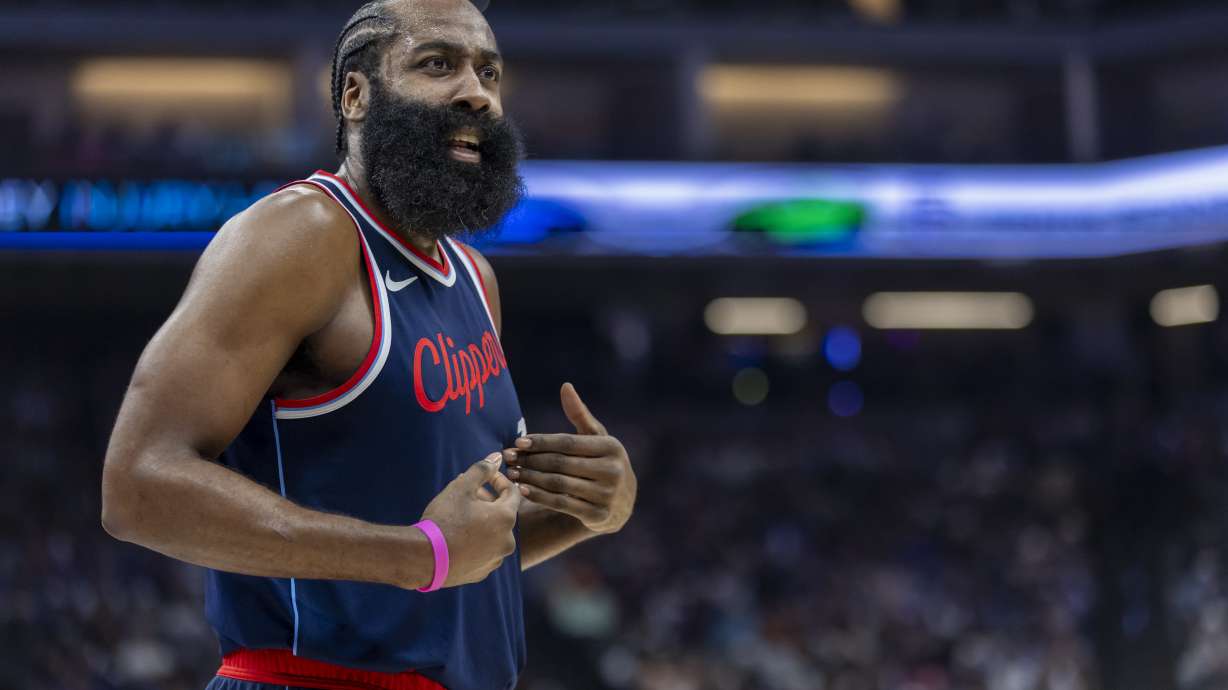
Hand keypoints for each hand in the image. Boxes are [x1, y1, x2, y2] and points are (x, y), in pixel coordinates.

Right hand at [419, 453, 523, 587]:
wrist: (424, 559)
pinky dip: (476, 542)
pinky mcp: (482, 573)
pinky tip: (459, 536)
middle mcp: (507, 541)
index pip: (512, 492)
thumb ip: (481, 470)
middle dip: (488, 501)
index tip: (486, 476)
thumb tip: (497, 457)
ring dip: (483, 522)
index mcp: (506, 518)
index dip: (499, 480)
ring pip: (494, 534)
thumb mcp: (461, 488)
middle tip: (469, 493)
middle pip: (503, 514)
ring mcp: (495, 559)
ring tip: (462, 514)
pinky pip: (484, 552)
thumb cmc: (444, 520)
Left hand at [506, 383, 635, 534]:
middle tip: (508, 457)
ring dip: (531, 478)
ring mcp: (606, 495)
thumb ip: (579, 414)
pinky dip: (540, 497)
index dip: (542, 442)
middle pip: (561, 463)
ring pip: (559, 484)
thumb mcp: (596, 438)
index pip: (568, 443)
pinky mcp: (598, 516)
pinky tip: (523, 490)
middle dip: (531, 460)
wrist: (622, 502)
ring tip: (512, 473)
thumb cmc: (602, 461)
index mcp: (611, 447)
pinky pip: (561, 504)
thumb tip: (565, 386)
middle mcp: (612, 471)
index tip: (519, 442)